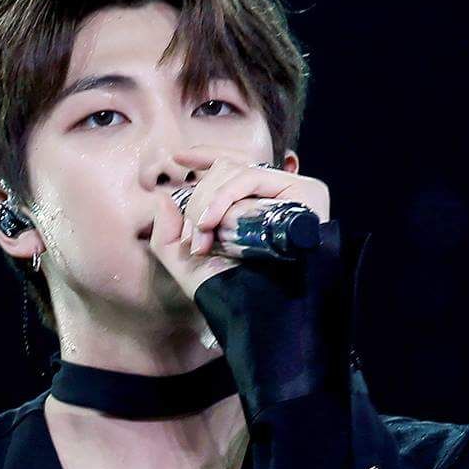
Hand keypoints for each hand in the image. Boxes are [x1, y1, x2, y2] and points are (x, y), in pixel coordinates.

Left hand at [147, 154, 330, 303]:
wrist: (257, 312)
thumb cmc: (228, 291)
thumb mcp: (187, 266)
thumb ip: (166, 236)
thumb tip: (163, 197)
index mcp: (252, 206)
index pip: (230, 167)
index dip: (204, 156)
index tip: (177, 158)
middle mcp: (273, 196)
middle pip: (226, 169)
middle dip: (199, 198)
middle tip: (194, 238)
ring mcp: (292, 192)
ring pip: (236, 171)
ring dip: (208, 200)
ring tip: (202, 234)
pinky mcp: (305, 193)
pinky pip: (252, 178)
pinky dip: (224, 195)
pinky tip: (211, 222)